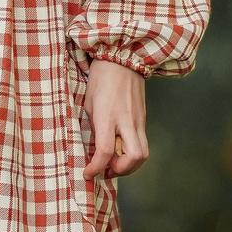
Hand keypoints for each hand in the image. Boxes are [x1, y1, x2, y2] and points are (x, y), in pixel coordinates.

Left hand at [82, 59, 148, 180]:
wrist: (123, 59)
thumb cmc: (101, 79)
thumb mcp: (89, 104)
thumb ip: (93, 127)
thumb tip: (93, 148)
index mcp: (107, 116)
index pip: (106, 151)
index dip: (96, 168)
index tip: (88, 173)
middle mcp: (126, 121)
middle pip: (134, 157)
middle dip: (121, 171)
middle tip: (107, 169)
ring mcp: (138, 120)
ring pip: (144, 154)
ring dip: (130, 165)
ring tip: (115, 163)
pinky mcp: (144, 119)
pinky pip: (142, 143)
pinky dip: (133, 153)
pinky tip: (121, 149)